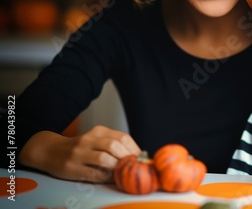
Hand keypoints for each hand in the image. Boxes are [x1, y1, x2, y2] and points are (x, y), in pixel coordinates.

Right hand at [19, 125, 140, 182]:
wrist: (50, 150)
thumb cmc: (80, 147)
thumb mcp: (96, 140)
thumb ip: (114, 145)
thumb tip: (137, 158)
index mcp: (98, 131)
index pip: (123, 137)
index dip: (135, 149)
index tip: (141, 159)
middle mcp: (89, 139)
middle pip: (115, 146)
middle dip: (127, 158)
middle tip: (133, 168)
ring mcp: (79, 153)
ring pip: (104, 159)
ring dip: (116, 168)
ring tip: (122, 173)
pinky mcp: (72, 167)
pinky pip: (93, 173)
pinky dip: (105, 177)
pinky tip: (109, 179)